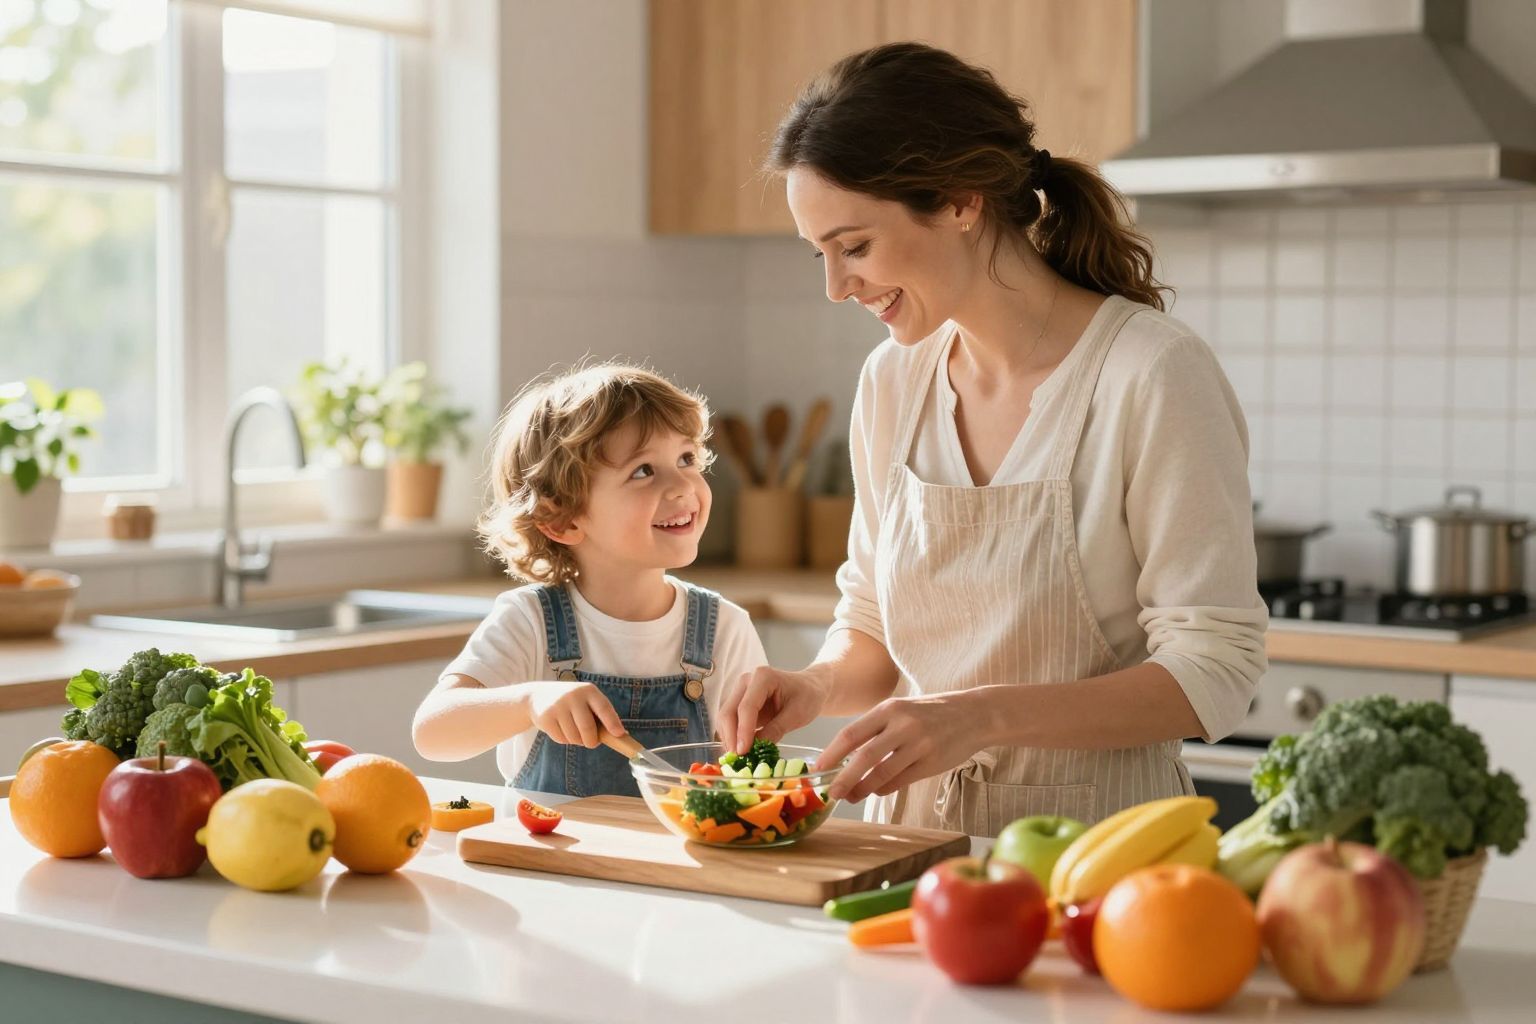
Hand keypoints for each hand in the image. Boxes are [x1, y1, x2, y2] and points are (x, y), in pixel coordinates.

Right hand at [522, 680, 625, 747]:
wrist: (537, 695)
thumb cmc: (571, 702)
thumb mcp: (586, 701)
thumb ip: (601, 715)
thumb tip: (622, 735)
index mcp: (589, 690)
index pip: (604, 707)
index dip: (612, 722)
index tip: (619, 734)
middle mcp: (573, 696)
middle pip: (588, 728)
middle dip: (592, 741)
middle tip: (591, 743)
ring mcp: (558, 706)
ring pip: (574, 737)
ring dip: (577, 741)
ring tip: (573, 731)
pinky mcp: (546, 718)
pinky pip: (561, 739)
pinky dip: (565, 740)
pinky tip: (561, 729)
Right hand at [717, 666, 830, 753]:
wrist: (809, 688)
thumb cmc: (807, 696)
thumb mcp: (797, 714)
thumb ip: (777, 729)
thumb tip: (757, 748)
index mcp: (763, 677)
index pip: (746, 707)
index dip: (743, 731)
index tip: (743, 751)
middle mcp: (746, 681)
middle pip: (729, 711)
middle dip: (731, 736)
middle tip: (738, 758)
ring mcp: (740, 691)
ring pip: (725, 718)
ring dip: (729, 738)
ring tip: (740, 757)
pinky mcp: (739, 703)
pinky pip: (730, 722)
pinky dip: (732, 736)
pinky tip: (741, 749)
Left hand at [819, 692, 984, 802]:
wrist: (975, 714)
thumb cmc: (931, 713)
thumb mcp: (902, 709)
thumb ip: (877, 728)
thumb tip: (845, 755)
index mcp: (890, 708)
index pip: (852, 733)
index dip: (832, 753)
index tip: (818, 768)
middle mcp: (903, 725)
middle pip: (864, 756)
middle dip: (843, 778)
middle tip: (830, 793)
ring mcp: (919, 744)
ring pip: (882, 773)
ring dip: (862, 788)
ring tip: (850, 797)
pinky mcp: (932, 762)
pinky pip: (901, 780)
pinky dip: (884, 788)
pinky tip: (875, 791)